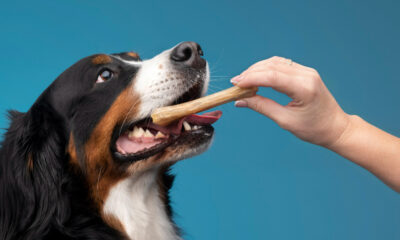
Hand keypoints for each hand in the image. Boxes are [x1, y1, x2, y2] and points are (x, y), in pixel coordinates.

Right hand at [232, 56, 349, 146]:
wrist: (336, 127)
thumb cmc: (314, 128)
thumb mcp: (285, 121)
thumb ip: (262, 107)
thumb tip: (240, 101)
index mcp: (303, 88)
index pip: (271, 76)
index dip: (250, 78)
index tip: (235, 84)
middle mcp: (306, 75)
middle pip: (272, 66)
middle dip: (251, 73)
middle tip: (236, 84)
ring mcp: (307, 71)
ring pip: (275, 62)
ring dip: (257, 69)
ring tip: (244, 81)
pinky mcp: (305, 72)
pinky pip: (282, 65)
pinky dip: (267, 69)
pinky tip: (257, 77)